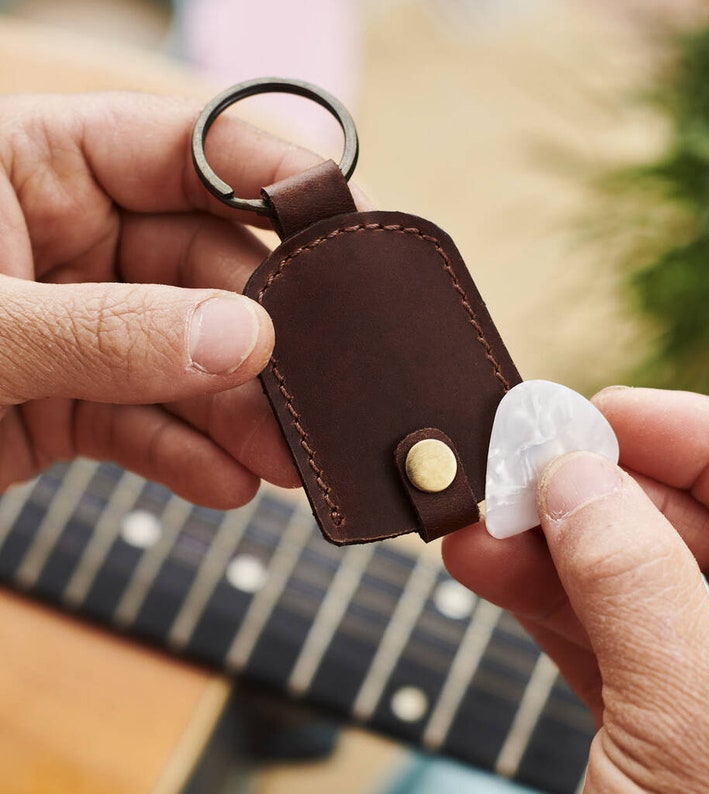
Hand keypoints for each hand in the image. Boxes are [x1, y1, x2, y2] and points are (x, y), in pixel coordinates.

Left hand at [0, 91, 314, 506]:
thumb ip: (107, 332)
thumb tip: (240, 340)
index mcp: (33, 167)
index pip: (177, 148)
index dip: (265, 173)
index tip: (336, 218)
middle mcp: (67, 241)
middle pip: (204, 270)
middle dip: (260, 337)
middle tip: (313, 390)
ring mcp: (77, 327)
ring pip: (187, 358)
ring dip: (240, 411)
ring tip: (286, 458)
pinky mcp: (69, 404)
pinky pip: (147, 423)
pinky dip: (188, 455)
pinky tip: (227, 484)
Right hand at [443, 387, 708, 791]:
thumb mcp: (691, 717)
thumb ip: (633, 583)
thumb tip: (576, 477)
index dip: (693, 438)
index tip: (602, 413)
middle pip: (693, 534)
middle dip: (597, 497)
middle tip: (520, 467)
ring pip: (632, 588)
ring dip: (547, 551)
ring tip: (479, 522)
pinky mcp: (656, 732)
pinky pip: (599, 642)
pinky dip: (540, 605)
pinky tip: (488, 567)